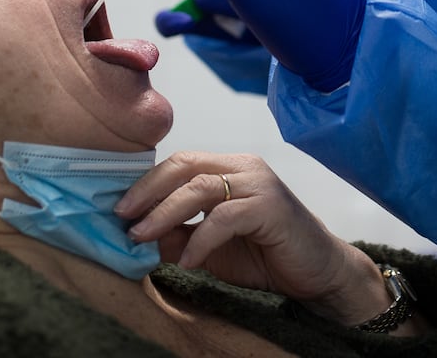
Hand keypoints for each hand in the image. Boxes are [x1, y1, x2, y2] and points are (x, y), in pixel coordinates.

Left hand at [115, 152, 396, 327]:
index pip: (180, 163)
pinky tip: (188, 261)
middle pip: (185, 166)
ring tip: (142, 237)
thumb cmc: (266, 255)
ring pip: (200, 188)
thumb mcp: (211, 247)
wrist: (317, 272)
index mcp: (230, 168)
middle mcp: (245, 167)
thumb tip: (138, 235)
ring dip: (165, 213)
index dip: (146, 183)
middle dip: (148, 192)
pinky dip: (200, 239)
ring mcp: (260, 184)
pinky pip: (224, 218)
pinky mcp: (271, 207)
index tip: (119, 208)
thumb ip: (179, 235)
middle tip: (123, 217)